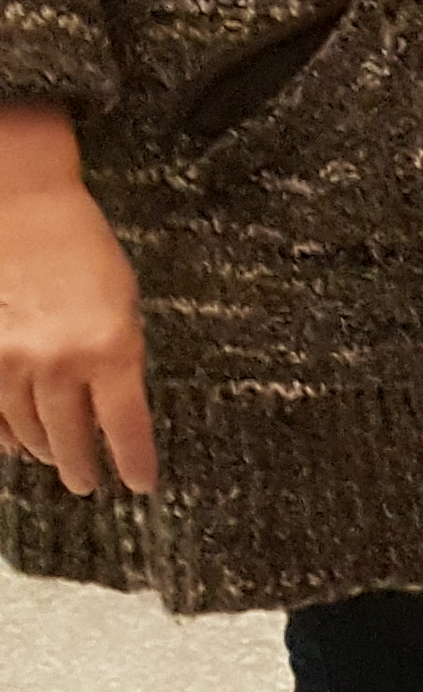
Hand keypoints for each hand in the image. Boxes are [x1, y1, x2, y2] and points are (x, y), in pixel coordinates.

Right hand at [0, 105, 155, 495]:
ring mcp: (12, 358)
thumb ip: (122, 359)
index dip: (134, 464)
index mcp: (112, 349)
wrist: (24, 207)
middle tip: (87, 483)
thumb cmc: (84, 250)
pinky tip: (14, 444)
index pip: (126, 429)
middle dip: (81, 466)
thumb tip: (115, 408)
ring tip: (55, 462)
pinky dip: (4, 432)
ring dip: (43, 450)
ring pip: (27, 428)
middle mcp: (60, 361)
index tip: (140, 485)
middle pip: (71, 437)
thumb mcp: (125, 306)